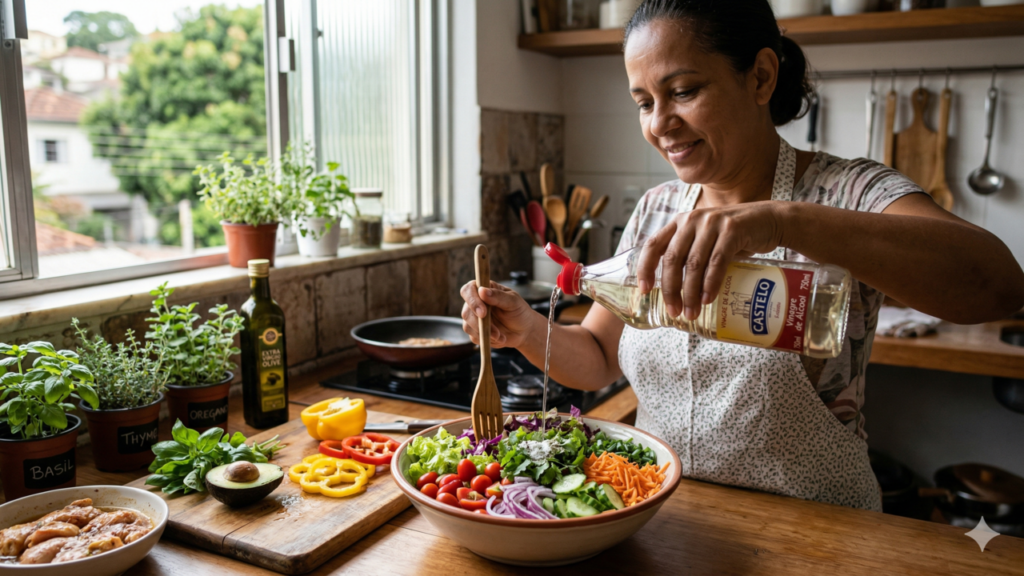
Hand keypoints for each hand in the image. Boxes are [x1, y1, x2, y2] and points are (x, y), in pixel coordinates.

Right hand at [460, 281, 538, 348]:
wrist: (524, 330)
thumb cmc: (519, 311)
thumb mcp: (513, 301)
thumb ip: (498, 296)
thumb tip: (482, 291)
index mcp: (484, 290)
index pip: (468, 290)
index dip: (472, 300)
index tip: (483, 312)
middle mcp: (476, 303)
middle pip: (466, 311)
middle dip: (479, 323)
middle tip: (495, 332)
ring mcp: (474, 318)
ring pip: (468, 326)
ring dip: (485, 333)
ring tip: (501, 336)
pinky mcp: (475, 331)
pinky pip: (474, 337)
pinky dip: (487, 340)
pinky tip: (500, 338)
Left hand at [637, 200, 784, 319]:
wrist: (769, 220)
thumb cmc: (733, 236)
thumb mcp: (705, 240)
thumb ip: (688, 255)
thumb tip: (672, 291)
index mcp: (679, 222)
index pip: (654, 245)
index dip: (645, 268)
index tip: (644, 290)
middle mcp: (692, 220)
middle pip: (673, 259)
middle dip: (671, 289)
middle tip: (674, 311)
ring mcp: (711, 223)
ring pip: (694, 264)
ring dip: (691, 292)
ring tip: (692, 312)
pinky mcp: (732, 230)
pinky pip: (717, 262)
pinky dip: (711, 283)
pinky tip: (708, 299)